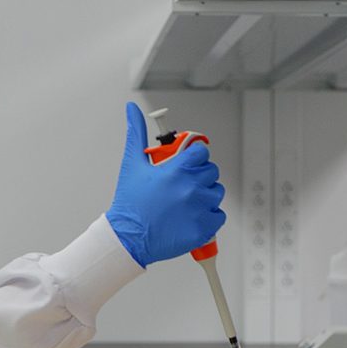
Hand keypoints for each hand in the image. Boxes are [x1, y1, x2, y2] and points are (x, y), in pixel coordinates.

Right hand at [106, 102, 225, 267]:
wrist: (128, 238)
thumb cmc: (130, 203)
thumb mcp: (132, 164)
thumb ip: (136, 133)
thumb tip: (132, 109)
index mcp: (176, 169)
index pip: (201, 152)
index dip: (195, 156)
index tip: (187, 162)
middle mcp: (191, 188)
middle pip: (211, 171)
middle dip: (199, 175)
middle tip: (183, 185)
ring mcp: (199, 209)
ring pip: (216, 193)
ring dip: (205, 195)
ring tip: (185, 202)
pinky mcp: (204, 228)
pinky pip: (219, 216)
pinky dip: (209, 217)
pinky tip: (191, 217)